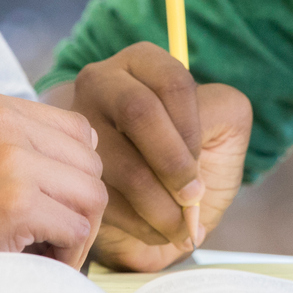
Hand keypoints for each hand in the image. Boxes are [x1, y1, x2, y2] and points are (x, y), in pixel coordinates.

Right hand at [0, 92, 107, 270]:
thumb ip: (21, 139)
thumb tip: (95, 141)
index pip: (77, 129)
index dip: (69, 173)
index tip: (41, 202)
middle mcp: (0, 120)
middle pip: (90, 162)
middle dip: (76, 205)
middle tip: (44, 235)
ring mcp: (9, 158)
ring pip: (92, 195)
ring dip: (74, 231)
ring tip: (38, 248)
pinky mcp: (16, 201)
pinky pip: (76, 230)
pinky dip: (64, 255)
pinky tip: (29, 261)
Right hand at [62, 43, 252, 270]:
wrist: (160, 215)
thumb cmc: (197, 164)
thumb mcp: (225, 126)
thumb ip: (222, 113)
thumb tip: (188, 145)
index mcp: (144, 62)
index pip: (172, 82)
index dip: (193, 129)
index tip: (201, 166)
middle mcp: (102, 82)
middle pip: (137, 111)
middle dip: (173, 164)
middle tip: (192, 198)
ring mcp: (78, 125)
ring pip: (120, 162)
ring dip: (159, 205)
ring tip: (181, 227)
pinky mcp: (67, 172)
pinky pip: (103, 196)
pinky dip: (138, 223)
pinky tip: (155, 230)